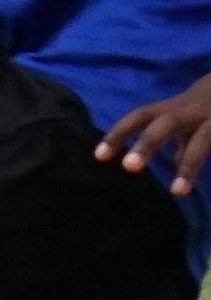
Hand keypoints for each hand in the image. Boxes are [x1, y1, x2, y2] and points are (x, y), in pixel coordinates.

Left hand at [100, 75, 210, 198]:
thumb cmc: (205, 107)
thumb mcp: (184, 118)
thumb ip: (169, 141)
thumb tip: (154, 166)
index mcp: (174, 108)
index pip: (140, 116)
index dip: (119, 133)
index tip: (99, 156)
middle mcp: (193, 110)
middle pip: (167, 124)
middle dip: (148, 143)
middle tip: (129, 167)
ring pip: (202, 141)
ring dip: (189, 167)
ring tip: (178, 192)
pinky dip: (201, 166)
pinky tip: (195, 187)